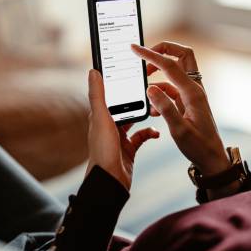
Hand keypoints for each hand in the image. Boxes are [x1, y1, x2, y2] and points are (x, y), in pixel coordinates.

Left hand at [86, 69, 159, 190]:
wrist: (110, 180)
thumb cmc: (103, 149)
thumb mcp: (101, 118)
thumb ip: (98, 95)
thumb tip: (93, 71)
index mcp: (101, 115)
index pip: (113, 93)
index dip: (125, 82)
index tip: (137, 71)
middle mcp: (110, 124)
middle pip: (128, 105)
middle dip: (141, 98)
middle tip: (154, 88)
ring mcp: (120, 137)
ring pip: (136, 120)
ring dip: (147, 114)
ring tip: (157, 109)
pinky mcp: (130, 148)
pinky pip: (142, 136)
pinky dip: (150, 133)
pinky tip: (156, 133)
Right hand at [131, 42, 230, 176]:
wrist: (211, 158)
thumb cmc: (198, 146)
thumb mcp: (179, 130)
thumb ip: (165, 108)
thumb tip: (151, 88)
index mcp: (193, 92)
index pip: (170, 65)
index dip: (151, 54)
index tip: (135, 48)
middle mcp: (194, 89)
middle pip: (182, 56)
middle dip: (163, 51)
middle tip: (145, 57)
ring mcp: (191, 95)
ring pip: (174, 73)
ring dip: (158, 75)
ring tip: (143, 85)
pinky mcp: (187, 102)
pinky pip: (172, 89)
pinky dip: (160, 92)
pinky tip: (152, 107)